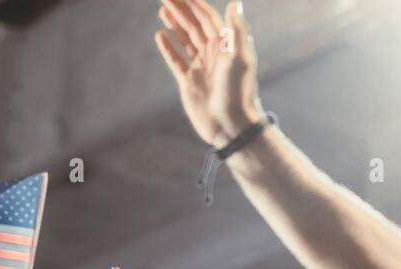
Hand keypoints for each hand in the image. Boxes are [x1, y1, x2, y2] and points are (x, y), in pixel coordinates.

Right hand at [155, 0, 263, 145]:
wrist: (230, 125)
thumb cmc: (238, 91)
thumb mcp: (240, 58)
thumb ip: (236, 31)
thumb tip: (234, 2)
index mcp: (225, 45)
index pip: (207, 18)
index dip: (195, 4)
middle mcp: (212, 54)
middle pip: (194, 25)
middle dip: (181, 10)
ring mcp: (200, 67)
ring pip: (185, 40)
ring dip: (175, 24)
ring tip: (162, 9)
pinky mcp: (189, 83)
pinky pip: (176, 61)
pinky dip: (168, 48)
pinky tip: (160, 35)